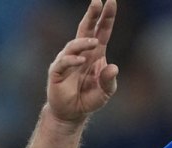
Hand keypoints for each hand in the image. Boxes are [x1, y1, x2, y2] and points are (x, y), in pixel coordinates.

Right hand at [47, 0, 117, 125]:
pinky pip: (64, 62)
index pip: (102, 31)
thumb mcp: (105, 92)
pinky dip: (72, 60)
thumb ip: (109, 80)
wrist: (71, 113)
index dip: (106, 17)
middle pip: (86, 29)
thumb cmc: (89, 99)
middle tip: (97, 1)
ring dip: (84, 42)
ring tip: (94, 43)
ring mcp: (68, 60)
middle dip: (91, 15)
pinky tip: (81, 60)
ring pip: (74, 45)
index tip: (111, 1)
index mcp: (96, 54)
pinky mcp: (57, 72)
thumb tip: (114, 67)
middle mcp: (81, 53)